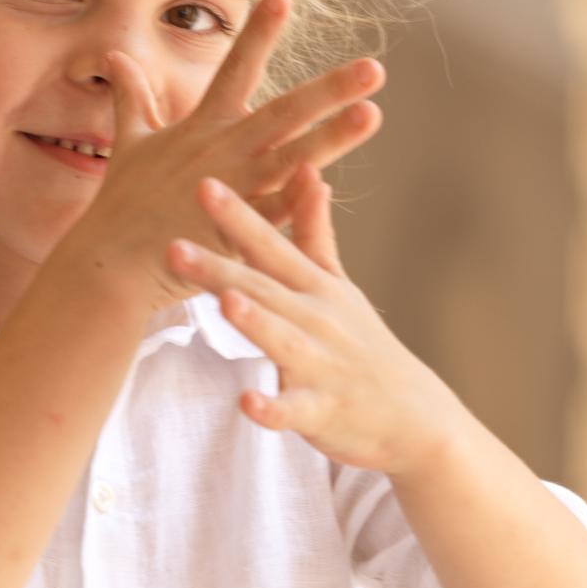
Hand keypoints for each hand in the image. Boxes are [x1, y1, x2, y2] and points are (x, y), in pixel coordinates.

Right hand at [55, 0, 382, 311]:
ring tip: (371, 115)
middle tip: (374, 68)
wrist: (108, 263)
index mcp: (203, 127)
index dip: (258, 33)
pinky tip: (326, 188)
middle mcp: (222, 152)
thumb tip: (117, 56)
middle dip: (328, 89)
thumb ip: (132, 98)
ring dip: (331, 138)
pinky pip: (271, 217)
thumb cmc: (122, 205)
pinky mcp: (230, 234)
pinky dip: (294, 204)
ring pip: (289, 160)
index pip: (235, 69)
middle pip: (283, 112)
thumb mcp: (128, 144)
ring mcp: (229, 191)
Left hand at [171, 178, 448, 477]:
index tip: (202, 185)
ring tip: (226, 302)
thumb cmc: (364, 346)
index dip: (238, 218)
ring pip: (282, 342)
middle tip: (173, 246)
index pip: (270, 246)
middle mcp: (317, 320)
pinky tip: (248, 402)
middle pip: (262, 290)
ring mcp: (320, 367)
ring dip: (255, 322)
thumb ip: (314, 234)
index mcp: (315, 288)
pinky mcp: (322, 413)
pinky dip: (273, 408)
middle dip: (220, 268)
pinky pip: (293, 411)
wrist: (413, 416)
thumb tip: (308, 172)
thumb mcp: (339, 287)